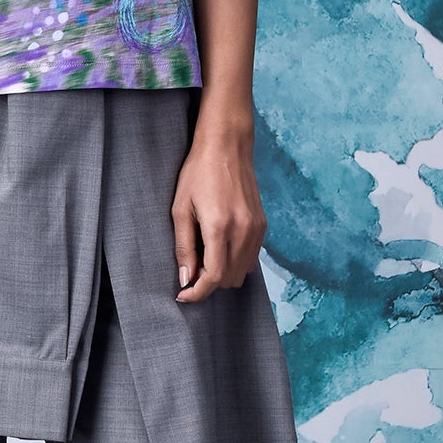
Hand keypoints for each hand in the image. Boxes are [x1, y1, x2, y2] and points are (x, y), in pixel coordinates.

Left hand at [171, 115, 266, 302]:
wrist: (227, 146)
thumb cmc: (198, 173)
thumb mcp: (180, 209)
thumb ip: (184, 247)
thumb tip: (186, 278)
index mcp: (220, 227)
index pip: (213, 277)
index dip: (197, 292)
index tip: (183, 295)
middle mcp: (243, 231)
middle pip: (229, 279)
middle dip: (207, 284)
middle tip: (190, 274)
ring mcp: (256, 228)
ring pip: (242, 272)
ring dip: (222, 275)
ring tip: (204, 260)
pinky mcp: (262, 225)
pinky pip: (251, 258)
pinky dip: (235, 263)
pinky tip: (219, 250)